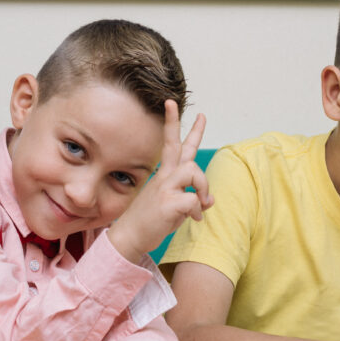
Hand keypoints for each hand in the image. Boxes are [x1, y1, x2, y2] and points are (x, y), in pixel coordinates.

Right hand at [108, 100, 213, 263]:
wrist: (129, 237)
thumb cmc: (151, 222)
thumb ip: (191, 198)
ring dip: (203, 186)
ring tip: (202, 202)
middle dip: (193, 130)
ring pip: (193, 170)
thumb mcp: (173, 207)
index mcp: (164, 174)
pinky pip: (194, 200)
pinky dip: (198, 211)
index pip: (170, 144)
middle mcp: (164, 176)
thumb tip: (209, 201)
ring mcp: (164, 188)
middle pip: (179, 147)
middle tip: (202, 115)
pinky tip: (194, 219)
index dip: (172, 123)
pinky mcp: (168, 202)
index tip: (172, 103)